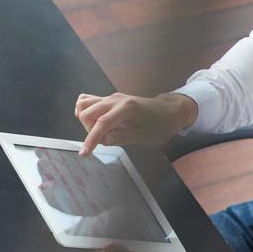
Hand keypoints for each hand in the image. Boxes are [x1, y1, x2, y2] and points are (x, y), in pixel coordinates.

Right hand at [75, 91, 196, 155]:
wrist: (167, 112)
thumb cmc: (159, 125)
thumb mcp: (144, 136)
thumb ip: (122, 138)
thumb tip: (103, 140)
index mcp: (126, 108)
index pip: (102, 124)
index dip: (91, 139)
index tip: (84, 154)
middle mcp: (115, 99)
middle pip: (87, 112)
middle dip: (90, 131)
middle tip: (104, 140)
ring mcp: (111, 97)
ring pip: (84, 104)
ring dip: (86, 121)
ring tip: (100, 132)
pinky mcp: (108, 99)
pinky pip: (88, 101)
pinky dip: (85, 112)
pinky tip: (94, 122)